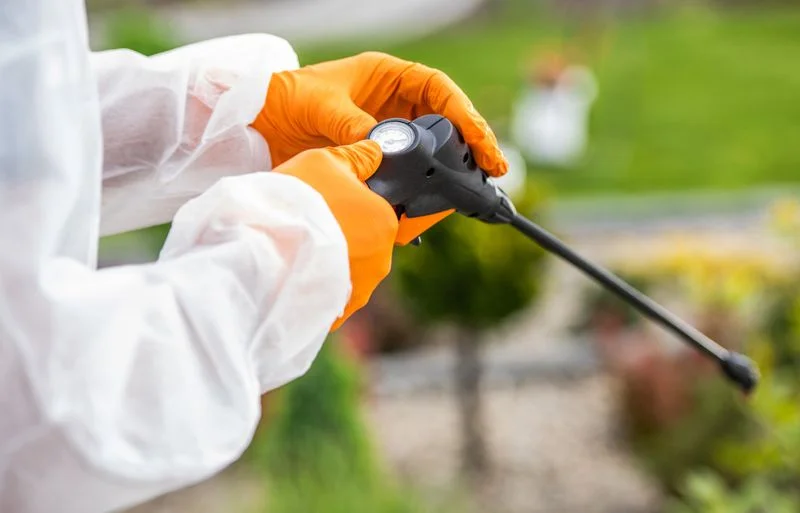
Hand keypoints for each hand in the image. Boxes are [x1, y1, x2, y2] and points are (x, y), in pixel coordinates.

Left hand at [252, 52, 508, 243]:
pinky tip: (431, 203)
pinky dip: (420, 186)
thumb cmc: (286, 98)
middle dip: (470, 143)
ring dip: (450, 167)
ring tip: (470, 188)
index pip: (438, 90)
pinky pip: (407, 171)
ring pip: (431, 148)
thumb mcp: (323, 107)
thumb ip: (356, 127)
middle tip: (492, 168)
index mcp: (387, 77)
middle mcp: (392, 102)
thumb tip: (386, 150)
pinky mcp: (375, 158)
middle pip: (444, 121)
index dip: (464, 113)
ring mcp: (385, 131)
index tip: (481, 139)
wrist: (256, 124)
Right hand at [273, 141, 397, 329]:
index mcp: (385, 221)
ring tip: (299, 249)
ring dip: (331, 260)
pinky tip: (298, 273)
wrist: (262, 249)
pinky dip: (319, 284)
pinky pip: (332, 294)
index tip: (326, 199)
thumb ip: (358, 156)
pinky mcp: (338, 310)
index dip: (351, 200)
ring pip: (348, 268)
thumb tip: (376, 153)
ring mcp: (360, 289)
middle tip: (307, 222)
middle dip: (342, 231)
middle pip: (363, 239)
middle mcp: (381, 260)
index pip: (376, 206)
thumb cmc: (296, 198)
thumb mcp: (325, 160)